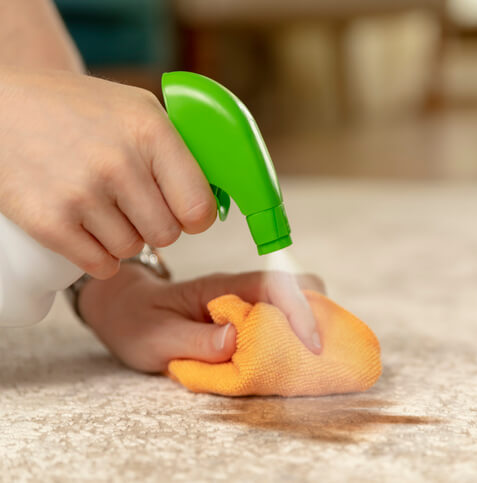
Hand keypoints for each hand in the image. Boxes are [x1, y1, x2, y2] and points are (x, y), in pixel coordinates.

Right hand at [0, 67, 216, 278]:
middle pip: (168, 234)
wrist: (0, 108)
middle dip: (156, 224)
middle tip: (133, 203)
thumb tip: (218, 197)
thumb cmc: (79, 110)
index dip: (195, 215)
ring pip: (133, 249)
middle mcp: (119, 163)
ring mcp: (82, 194)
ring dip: (123, 236)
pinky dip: (98, 255)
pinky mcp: (50, 222)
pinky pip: (101, 265)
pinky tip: (86, 227)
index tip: (184, 211)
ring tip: (101, 204)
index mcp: (151, 132)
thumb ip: (179, 150)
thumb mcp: (137, 109)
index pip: (199, 207)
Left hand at [78, 264, 325, 371]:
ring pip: (296, 303)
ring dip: (311, 328)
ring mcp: (248, 302)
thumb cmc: (138, 322)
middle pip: (298, 288)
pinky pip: (284, 321)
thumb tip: (236, 339)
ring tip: (316, 360)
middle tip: (323, 353)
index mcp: (221, 288)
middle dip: (319, 315)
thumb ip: (195, 340)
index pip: (273, 286)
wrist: (126, 309)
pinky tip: (295, 360)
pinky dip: (297, 338)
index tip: (313, 344)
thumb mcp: (156, 338)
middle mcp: (241, 290)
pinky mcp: (250, 317)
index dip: (298, 311)